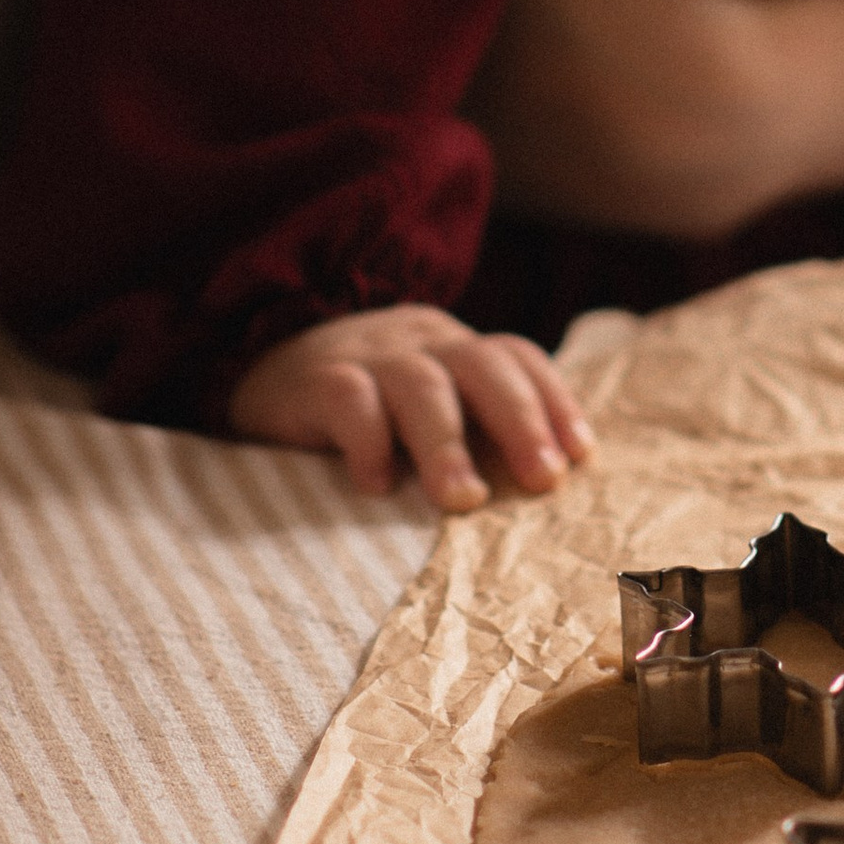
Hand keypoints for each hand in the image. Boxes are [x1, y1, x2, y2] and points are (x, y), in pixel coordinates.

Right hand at [226, 304, 592, 511]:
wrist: (263, 371)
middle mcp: (419, 344)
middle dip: (520, 420)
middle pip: (481, 364)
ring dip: (447, 443)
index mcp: (453, 348)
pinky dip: (368, 439)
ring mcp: (366, 357)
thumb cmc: (365, 409)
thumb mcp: (425, 409)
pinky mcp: (314, 381)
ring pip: (420, 384)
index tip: (580, 456)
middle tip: (542, 479)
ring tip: (461, 499)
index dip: (553, 399)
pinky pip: (349, 398)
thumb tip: (545, 486)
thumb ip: (473, 431)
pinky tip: (377, 484)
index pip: (515, 355)